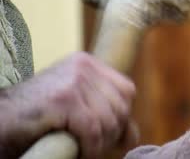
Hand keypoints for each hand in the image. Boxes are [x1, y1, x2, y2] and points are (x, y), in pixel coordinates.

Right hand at [0, 52, 136, 157]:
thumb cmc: (34, 120)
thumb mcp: (75, 109)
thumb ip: (104, 114)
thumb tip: (132, 134)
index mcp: (86, 63)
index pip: (126, 90)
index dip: (122, 117)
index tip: (109, 136)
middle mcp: (82, 66)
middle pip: (122, 105)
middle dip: (112, 132)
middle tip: (94, 145)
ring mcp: (74, 80)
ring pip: (109, 120)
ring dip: (100, 143)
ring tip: (84, 148)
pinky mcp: (65, 99)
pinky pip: (94, 129)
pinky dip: (90, 147)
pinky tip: (78, 151)